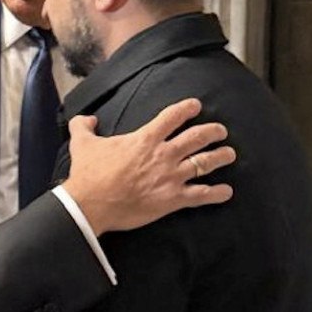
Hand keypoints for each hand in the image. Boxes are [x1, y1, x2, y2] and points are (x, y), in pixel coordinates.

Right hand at [61, 99, 234, 233]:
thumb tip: (86, 119)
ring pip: (205, 163)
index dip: (187, 108)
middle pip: (197, 137)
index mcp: (145, 138)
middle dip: (213, 131)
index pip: (173, 116)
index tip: (196, 106)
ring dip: (220, 157)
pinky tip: (226, 192)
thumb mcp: (82, 144)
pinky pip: (201, 195)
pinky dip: (216, 193)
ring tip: (229, 154)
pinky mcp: (172, 200)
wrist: (90, 205)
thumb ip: (84, 127)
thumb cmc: (88, 175)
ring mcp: (171, 177)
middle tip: (220, 131)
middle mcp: (163, 155)